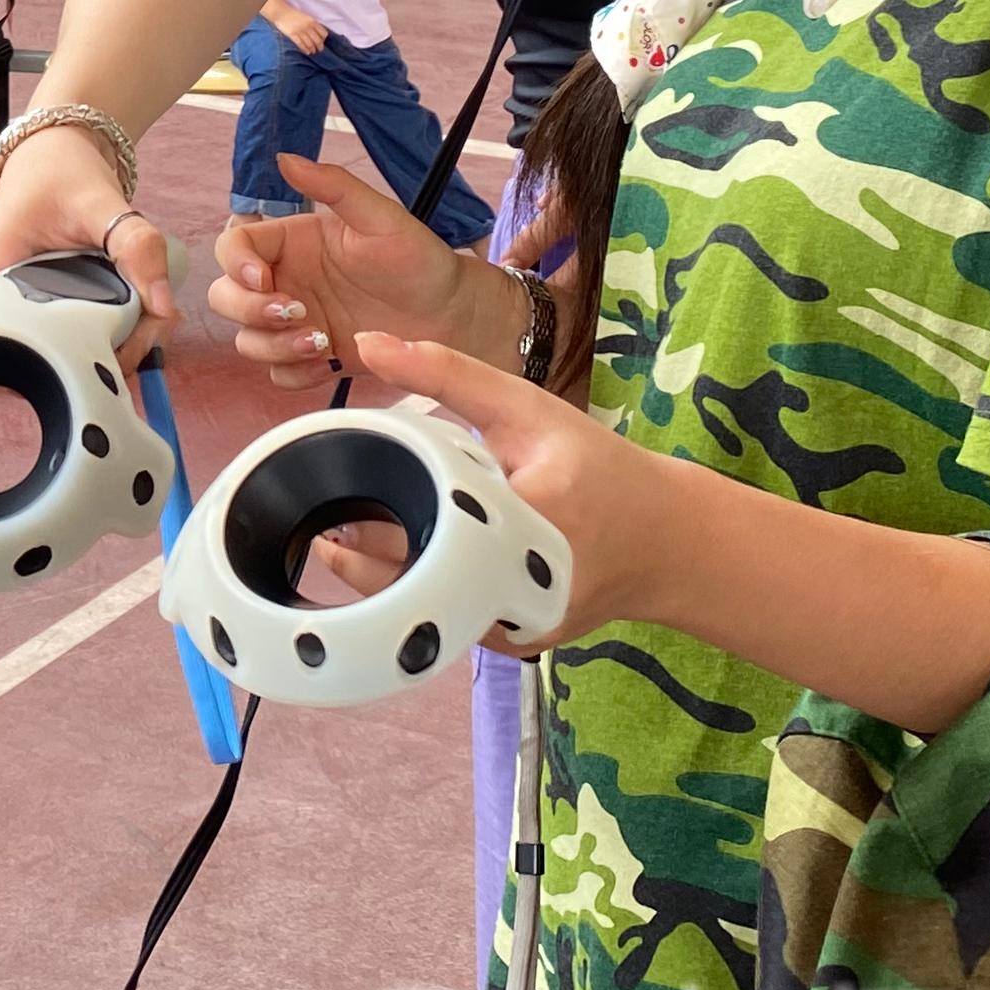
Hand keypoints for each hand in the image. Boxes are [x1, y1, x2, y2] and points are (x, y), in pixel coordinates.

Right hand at [0, 120, 173, 345]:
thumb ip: (134, 245)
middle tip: (147, 340)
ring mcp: (16, 301)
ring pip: (61, 343)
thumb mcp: (98, 201)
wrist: (55, 151)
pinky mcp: (41, 301)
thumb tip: (163, 306)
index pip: (11, 345)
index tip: (113, 357)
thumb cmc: (59, 169)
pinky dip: (108, 327)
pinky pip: (73, 327)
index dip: (64, 360)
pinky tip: (138, 319)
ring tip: (150, 328)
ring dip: (109, 342)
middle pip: (42, 351)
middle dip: (100, 354)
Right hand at [206, 154, 499, 393]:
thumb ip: (334, 186)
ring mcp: (295, 322)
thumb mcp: (381, 217)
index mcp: (292, 242)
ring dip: (273, 345)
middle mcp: (286, 281)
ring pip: (246, 340)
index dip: (235, 264)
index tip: (263, 280)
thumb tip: (284, 158)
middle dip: (250, 310)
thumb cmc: (419, 260)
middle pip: (225, 297)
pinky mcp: (311, 359)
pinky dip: (293, 372)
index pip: (233, 247)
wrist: (452, 316)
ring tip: (321, 341)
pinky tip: (328, 361)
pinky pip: (276, 374)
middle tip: (297, 312)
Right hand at [265, 0, 326, 55]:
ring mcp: (300, 31)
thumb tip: (318, 34)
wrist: (281, 13)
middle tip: (319, 50)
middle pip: (318, 40)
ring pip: (310, 44)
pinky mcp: (293, 35)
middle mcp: (308, 27)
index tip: (322, 41)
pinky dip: (305, 49)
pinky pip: (301, 44)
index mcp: (312, 21)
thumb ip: (312, 24)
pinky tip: (307, 52)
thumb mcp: (306, 17)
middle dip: (320, 47)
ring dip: (312, 49)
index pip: (323, 33)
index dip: (323, 39)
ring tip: (312, 51)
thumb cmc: (294, 15)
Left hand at [343, 328, 649, 650]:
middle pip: (418, 576)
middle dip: (362, 553)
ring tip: (345, 538)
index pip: (425, 521)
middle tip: (324, 519)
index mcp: (528, 521)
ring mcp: (519, 629)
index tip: (328, 493)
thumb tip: (367, 342)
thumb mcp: (526, 408)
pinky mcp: (515, 647)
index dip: (370, 514)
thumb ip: (446, 374)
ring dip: (382, 580)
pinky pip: (448, 621)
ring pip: (427, 610)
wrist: (665, 541)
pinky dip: (419, 595)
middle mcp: (524, 587)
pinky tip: (394, 565)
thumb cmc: (595, 466)